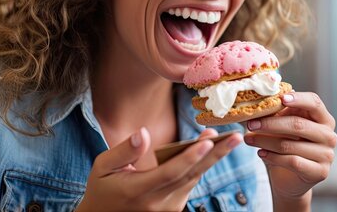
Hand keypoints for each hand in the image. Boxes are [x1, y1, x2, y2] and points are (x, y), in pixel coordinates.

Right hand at [76, 127, 241, 210]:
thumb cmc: (101, 190)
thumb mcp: (102, 167)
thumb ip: (124, 151)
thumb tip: (144, 133)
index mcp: (138, 190)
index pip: (170, 173)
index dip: (190, 157)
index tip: (207, 142)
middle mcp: (156, 203)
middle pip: (191, 175)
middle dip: (216, 155)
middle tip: (235, 137)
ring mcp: (166, 208)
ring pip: (194, 180)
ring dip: (211, 159)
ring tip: (226, 138)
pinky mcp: (172, 209)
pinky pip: (189, 184)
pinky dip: (200, 167)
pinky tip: (208, 149)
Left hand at [243, 91, 336, 202]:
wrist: (289, 178)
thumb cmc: (285, 145)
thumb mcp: (280, 125)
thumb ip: (275, 111)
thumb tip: (258, 97)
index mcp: (323, 118)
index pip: (314, 102)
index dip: (298, 99)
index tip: (281, 98)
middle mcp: (329, 135)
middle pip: (298, 124)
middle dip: (270, 123)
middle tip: (251, 124)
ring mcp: (327, 155)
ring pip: (290, 144)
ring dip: (265, 141)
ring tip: (249, 139)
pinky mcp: (320, 172)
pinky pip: (293, 161)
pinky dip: (273, 157)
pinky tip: (261, 154)